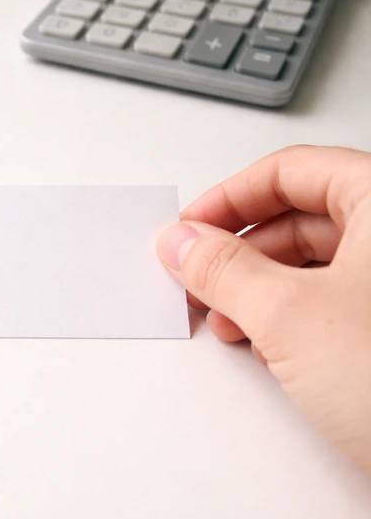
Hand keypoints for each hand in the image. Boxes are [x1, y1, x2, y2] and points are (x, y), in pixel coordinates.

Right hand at [157, 145, 370, 470]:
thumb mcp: (290, 315)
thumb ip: (222, 269)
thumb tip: (184, 243)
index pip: (293, 171)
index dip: (230, 198)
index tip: (191, 228)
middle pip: (302, 217)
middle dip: (239, 251)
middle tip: (198, 277)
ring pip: (316, 263)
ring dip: (259, 289)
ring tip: (227, 320)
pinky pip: (334, 301)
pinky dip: (291, 318)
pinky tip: (269, 347)